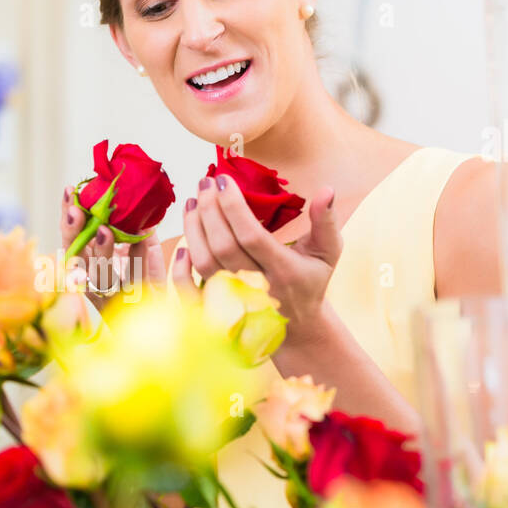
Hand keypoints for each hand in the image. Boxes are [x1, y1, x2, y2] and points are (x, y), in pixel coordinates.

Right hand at [61, 185, 165, 308]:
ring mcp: (112, 295)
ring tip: (104, 230)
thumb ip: (137, 224)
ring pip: (100, 275)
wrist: (163, 313)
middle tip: (75, 210)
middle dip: (72, 232)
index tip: (69, 191)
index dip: (68, 217)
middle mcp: (94, 280)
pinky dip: (139, 262)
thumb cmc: (147, 276)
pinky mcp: (134, 304)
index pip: (72, 237)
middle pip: (75, 256)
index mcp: (89, 263)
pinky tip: (141, 243)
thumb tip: (137, 197)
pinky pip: (134, 283)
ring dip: (101, 251)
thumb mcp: (142, 246)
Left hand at [174, 174, 341, 342]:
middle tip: (204, 182)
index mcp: (283, 271)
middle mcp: (256, 287)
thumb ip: (326, 221)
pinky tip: (182, 244)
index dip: (233, 206)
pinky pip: (190, 291)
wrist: (298, 326)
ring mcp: (234, 300)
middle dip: (209, 210)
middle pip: (223, 246)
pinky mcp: (217, 309)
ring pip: (204, 262)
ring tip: (192, 202)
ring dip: (192, 229)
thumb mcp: (327, 252)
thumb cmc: (310, 281)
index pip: (251, 235)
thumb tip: (326, 189)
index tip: (223, 180)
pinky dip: (180, 269)